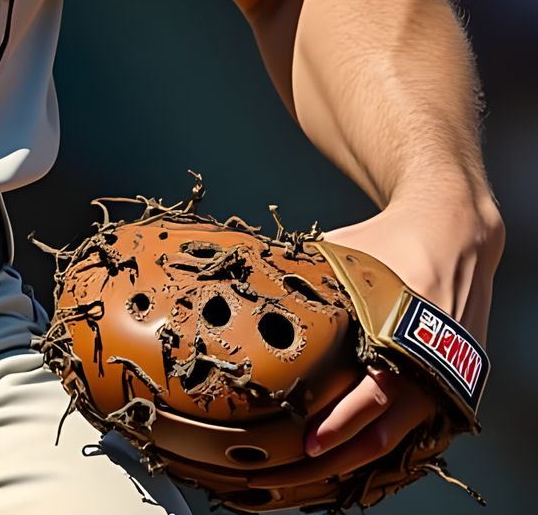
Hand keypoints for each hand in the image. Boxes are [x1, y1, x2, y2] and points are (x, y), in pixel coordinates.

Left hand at [256, 194, 501, 489]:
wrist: (454, 234)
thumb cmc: (388, 241)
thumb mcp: (345, 253)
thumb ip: (307, 276)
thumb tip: (242, 281)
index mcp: (400, 325)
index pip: (373, 391)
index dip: (340, 423)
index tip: (308, 441)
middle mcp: (429, 357)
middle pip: (388, 424)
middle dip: (345, 449)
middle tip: (306, 462)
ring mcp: (447, 373)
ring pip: (405, 431)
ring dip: (366, 451)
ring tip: (326, 465)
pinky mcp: (455, 380)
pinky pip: (421, 420)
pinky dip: (390, 435)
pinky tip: (359, 448)